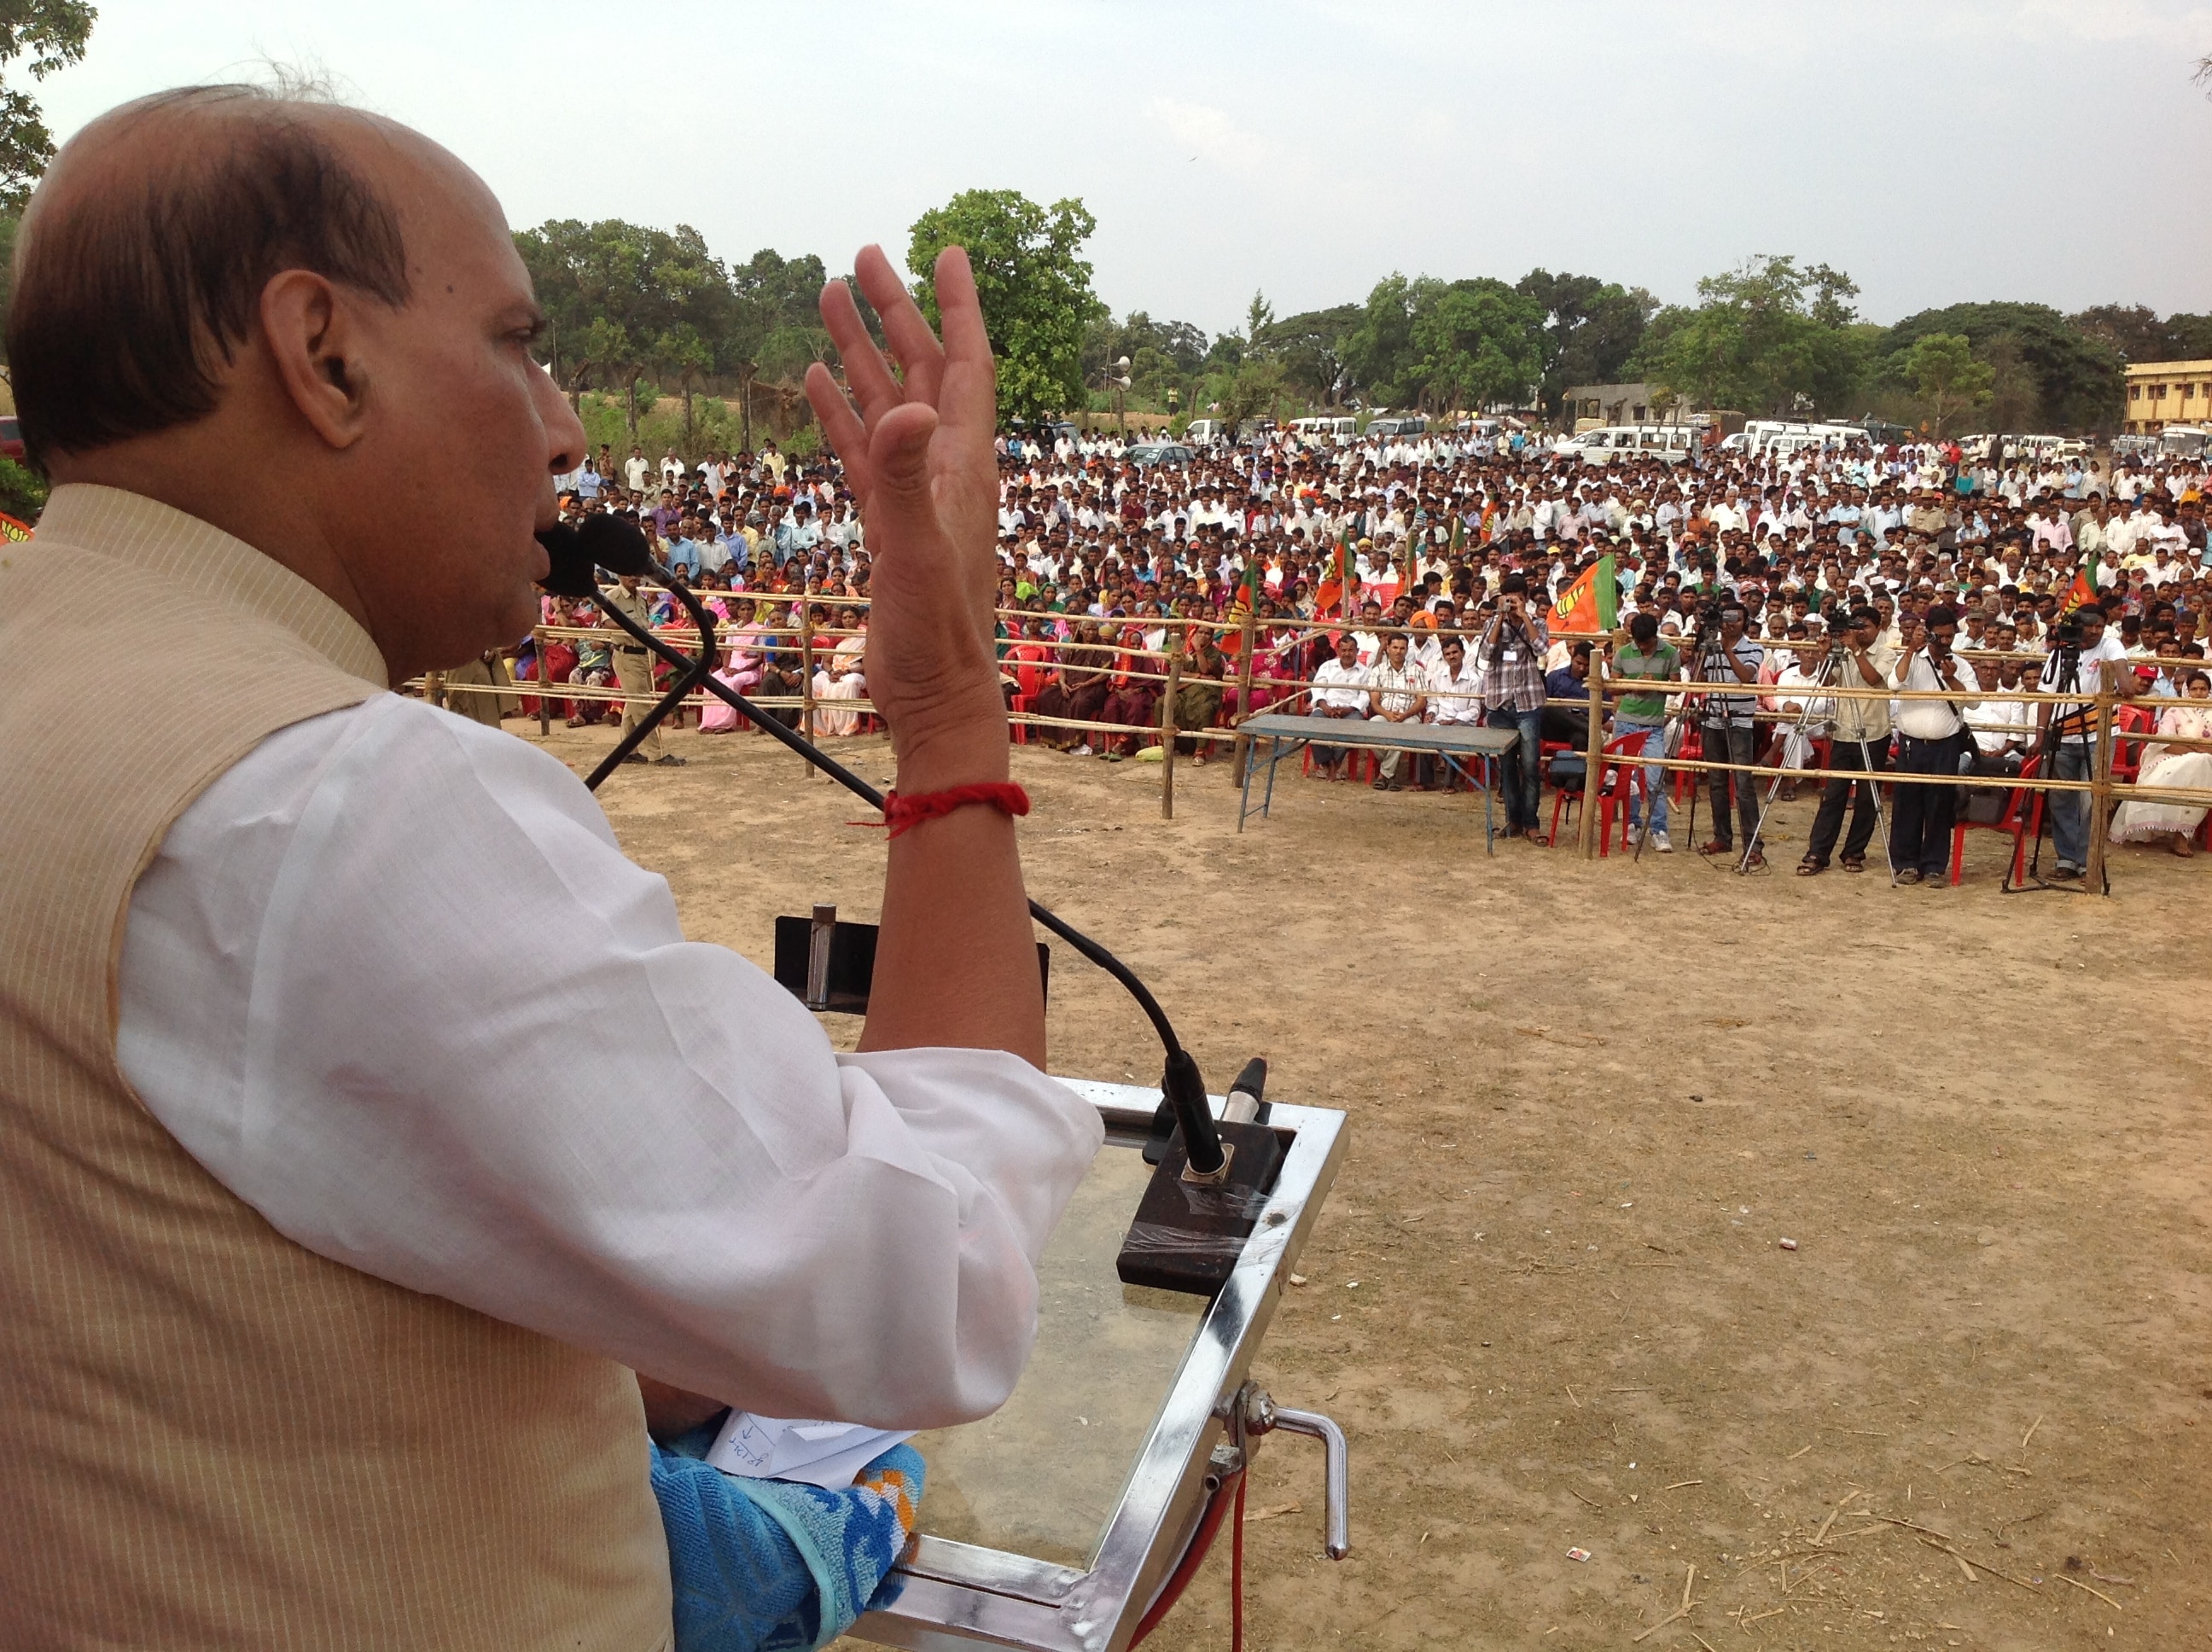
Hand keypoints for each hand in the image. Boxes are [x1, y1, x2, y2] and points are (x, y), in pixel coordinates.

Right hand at [807, 246, 1004, 780]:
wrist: (936, 695)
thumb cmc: (937, 633)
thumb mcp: (916, 551)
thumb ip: (906, 480)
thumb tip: (908, 410)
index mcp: (963, 465)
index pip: (966, 365)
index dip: (958, 307)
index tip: (947, 251)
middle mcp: (943, 470)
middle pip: (921, 370)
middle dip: (897, 311)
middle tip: (866, 255)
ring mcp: (914, 496)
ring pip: (886, 405)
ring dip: (861, 352)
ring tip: (829, 298)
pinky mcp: (887, 526)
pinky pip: (864, 454)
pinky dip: (843, 414)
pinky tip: (819, 382)